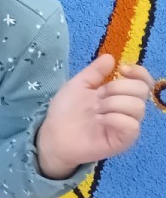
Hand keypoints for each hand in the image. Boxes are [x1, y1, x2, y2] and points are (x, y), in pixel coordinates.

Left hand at [36, 55, 152, 177]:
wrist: (53, 134)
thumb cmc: (66, 110)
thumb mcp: (78, 85)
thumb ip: (94, 72)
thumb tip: (110, 57)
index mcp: (119, 94)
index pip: (143, 81)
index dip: (138, 72)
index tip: (121, 69)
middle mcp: (126, 109)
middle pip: (141, 91)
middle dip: (117, 88)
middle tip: (97, 96)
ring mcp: (126, 125)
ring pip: (138, 107)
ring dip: (113, 104)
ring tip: (95, 110)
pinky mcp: (123, 141)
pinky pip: (132, 126)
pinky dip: (115, 119)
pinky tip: (99, 120)